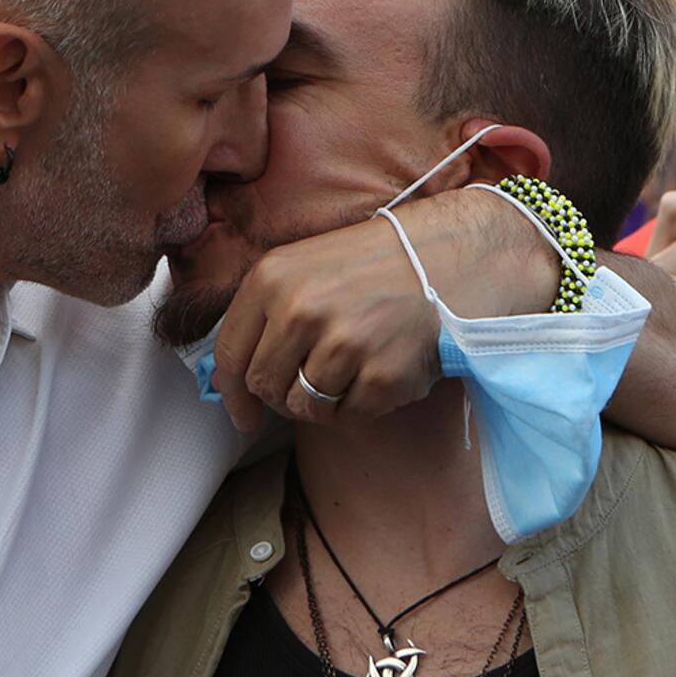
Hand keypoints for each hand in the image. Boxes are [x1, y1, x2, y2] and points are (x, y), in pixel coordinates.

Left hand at [213, 186, 554, 431]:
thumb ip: (264, 315)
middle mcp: (300, 311)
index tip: (241, 415)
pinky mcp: (380, 376)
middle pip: (265, 387)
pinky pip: (348, 416)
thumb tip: (227, 380)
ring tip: (353, 366)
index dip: (232, 393)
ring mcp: (341, 345)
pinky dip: (361, 403)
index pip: (230, 354)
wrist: (448, 260)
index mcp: (272, 279)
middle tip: (313, 379)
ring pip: (304, 407)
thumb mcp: (304, 267)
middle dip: (283, 394)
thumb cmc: (373, 265)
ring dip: (324, 399)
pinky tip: (379, 369)